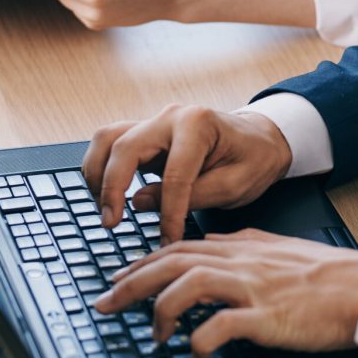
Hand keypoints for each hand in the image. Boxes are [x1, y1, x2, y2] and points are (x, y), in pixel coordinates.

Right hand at [82, 106, 292, 244]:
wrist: (259, 139)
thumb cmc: (253, 159)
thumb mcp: (236, 184)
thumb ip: (192, 195)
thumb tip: (138, 202)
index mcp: (199, 124)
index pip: (174, 173)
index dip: (168, 212)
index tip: (167, 240)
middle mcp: (171, 116)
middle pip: (125, 146)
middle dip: (113, 187)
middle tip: (112, 223)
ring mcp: (155, 122)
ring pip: (107, 138)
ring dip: (97, 174)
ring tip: (104, 210)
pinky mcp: (146, 134)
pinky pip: (111, 144)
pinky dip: (101, 168)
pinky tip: (106, 196)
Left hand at [94, 229, 357, 357]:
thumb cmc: (325, 272)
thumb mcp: (276, 246)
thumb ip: (241, 243)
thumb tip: (210, 243)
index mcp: (240, 246)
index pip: (179, 247)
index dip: (143, 262)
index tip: (118, 277)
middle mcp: (240, 262)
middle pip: (173, 262)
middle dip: (132, 282)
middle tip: (104, 302)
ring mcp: (252, 287)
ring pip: (189, 285)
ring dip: (162, 310)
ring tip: (154, 332)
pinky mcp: (266, 316)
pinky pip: (221, 326)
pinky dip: (200, 342)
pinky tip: (195, 356)